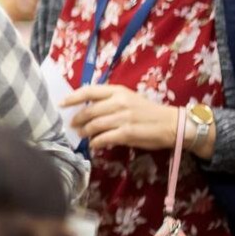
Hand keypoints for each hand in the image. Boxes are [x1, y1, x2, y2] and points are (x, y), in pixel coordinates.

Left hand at [61, 84, 180, 152]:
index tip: (61, 103)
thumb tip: (86, 108)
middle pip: (89, 111)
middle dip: (77, 119)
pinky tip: (94, 144)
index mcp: (118, 91)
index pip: (89, 91)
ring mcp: (123, 118)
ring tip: (82, 135)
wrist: (172, 124)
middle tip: (72, 125)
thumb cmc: (148, 112)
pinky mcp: (127, 133)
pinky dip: (96, 142)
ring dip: (85, 131)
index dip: (72, 97)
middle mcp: (119, 102)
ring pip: (94, 125)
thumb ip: (109, 101)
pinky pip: (104, 138)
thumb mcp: (128, 99)